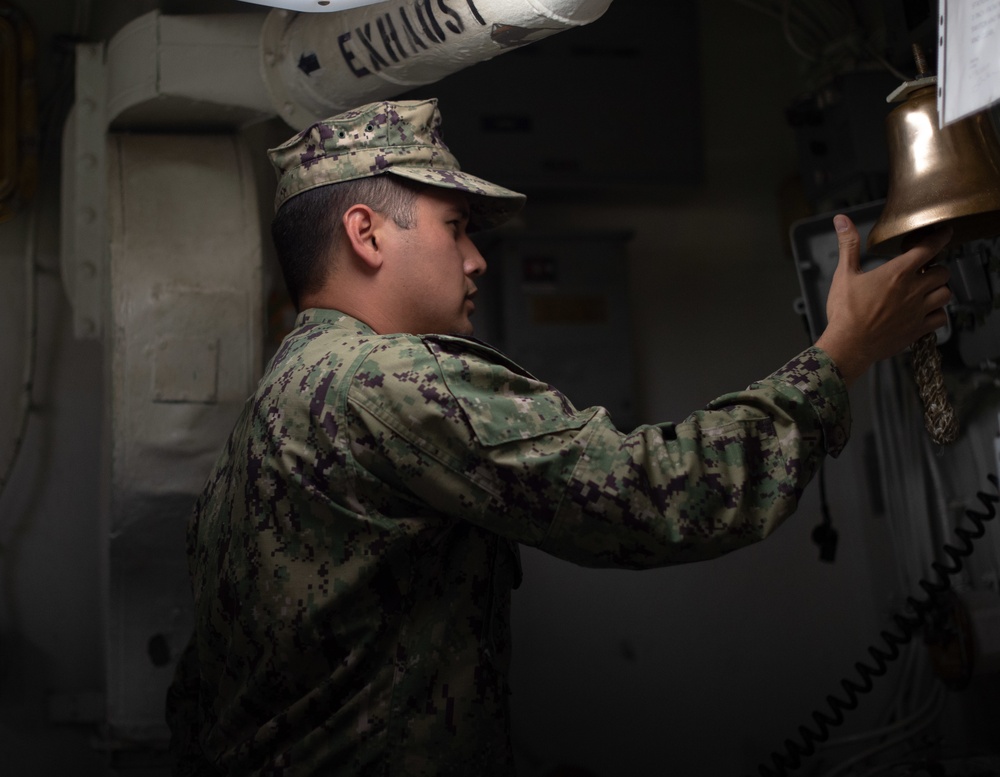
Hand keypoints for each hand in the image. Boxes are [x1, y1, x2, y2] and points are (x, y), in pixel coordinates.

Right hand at [815, 214, 952, 386]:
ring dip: (939, 290)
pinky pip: (941, 318)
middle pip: (943, 271)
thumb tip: (841, 220)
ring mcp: (918, 311)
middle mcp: (913, 290)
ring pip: (946, 294)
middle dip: (936, 268)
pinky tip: (925, 312)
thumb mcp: (844, 275)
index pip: (928, 248)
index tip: (945, 233)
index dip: (940, 238)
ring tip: (927, 290)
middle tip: (925, 270)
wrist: (848, 345)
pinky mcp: (918, 329)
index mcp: (897, 273)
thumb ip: (848, 246)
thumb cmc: (845, 312)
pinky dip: (937, 313)